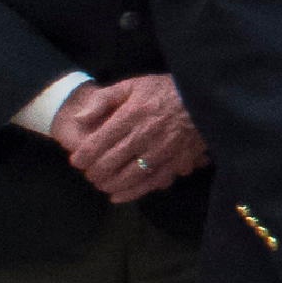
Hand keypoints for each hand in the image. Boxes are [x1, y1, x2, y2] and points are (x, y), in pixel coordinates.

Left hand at [54, 74, 206, 202]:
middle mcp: (144, 135)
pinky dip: (131, 193)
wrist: (204, 99)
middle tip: (89, 173)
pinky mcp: (176, 162)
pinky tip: (118, 196)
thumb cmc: (164, 91)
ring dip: (110, 184)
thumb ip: (103, 100)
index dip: (82, 157)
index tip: (77, 161)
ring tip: (102, 183)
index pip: (97, 143)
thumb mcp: (132, 85)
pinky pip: (150, 184)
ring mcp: (161, 151)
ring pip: (127, 177)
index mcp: (130, 115)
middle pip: (109, 163)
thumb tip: (78, 119)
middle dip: (93, 172)